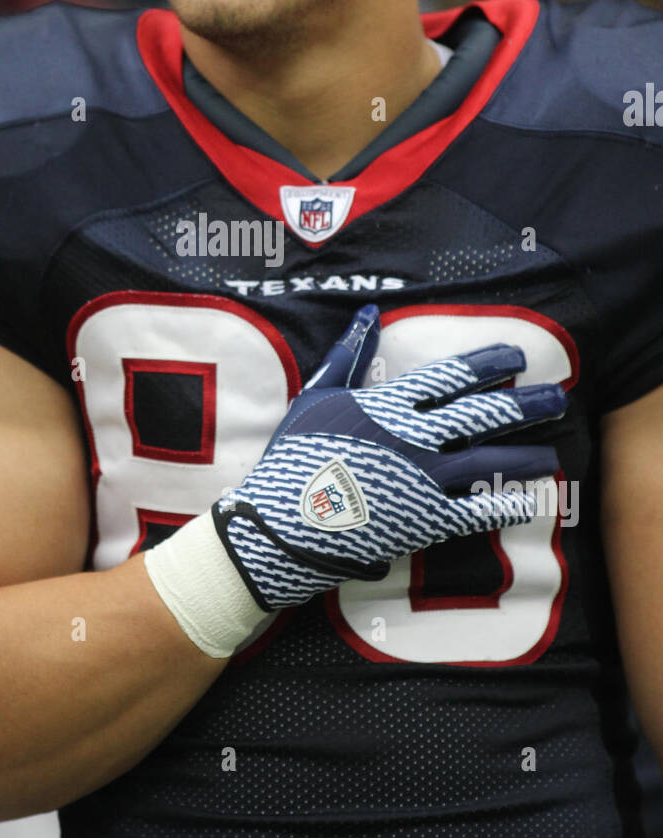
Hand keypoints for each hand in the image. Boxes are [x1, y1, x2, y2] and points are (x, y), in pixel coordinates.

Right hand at [212, 305, 566, 610]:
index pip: (453, 376)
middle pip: (484, 415)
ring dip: (526, 457)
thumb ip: (347, 355)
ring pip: (490, 462)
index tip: (518, 358)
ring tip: (552, 455)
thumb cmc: (293, 457)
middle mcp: (415, 437)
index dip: (490, 364)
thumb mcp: (316, 396)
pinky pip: (477, 512)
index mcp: (389, 403)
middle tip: (557, 398)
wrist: (281, 524)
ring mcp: (424, 480)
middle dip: (526, 406)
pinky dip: (504, 506)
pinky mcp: (424, 521)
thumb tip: (369, 313)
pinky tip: (526, 502)